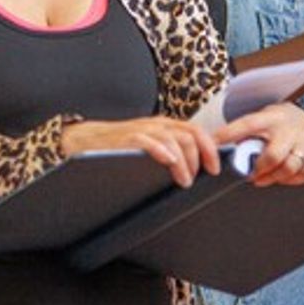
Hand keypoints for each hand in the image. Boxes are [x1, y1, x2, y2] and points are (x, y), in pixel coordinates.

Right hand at [60, 117, 219, 187]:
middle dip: (200, 157)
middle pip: (190, 135)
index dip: (210, 149)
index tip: (215, 169)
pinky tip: (168, 162)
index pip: (196, 131)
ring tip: (184, 180)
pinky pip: (147, 140)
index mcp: (165, 127)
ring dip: (184, 161)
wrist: (88, 141)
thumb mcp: (151, 148)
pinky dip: (161, 150)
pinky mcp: (126, 138)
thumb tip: (193, 174)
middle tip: (199, 177)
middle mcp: (157, 125)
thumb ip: (171, 154)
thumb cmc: (121, 149)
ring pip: (173, 138)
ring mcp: (142, 130)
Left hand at [213, 102, 303, 185]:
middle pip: (273, 155)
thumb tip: (212, 147)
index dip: (229, 134)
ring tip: (263, 178)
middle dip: (259, 170)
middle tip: (250, 176)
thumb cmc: (271, 126)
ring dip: (274, 177)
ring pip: (290, 166)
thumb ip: (240, 135)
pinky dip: (293, 180)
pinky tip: (283, 178)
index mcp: (269, 118)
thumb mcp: (257, 123)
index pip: (246, 125)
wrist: (302, 118)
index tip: (212, 144)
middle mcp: (289, 128)